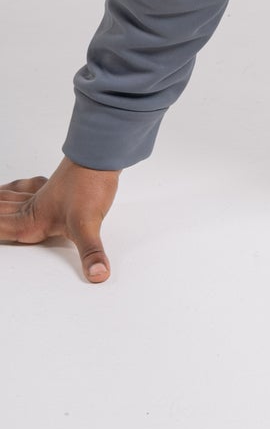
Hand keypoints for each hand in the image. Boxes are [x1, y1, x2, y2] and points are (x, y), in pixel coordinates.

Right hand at [0, 157, 119, 280]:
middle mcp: (32, 207)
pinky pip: (27, 188)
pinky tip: (19, 188)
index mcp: (32, 221)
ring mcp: (43, 194)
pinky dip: (17, 189)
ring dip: (0, 200)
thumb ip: (91, 253)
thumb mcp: (88, 225)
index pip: (1, 228)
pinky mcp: (54, 185)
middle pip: (1, 211)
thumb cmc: (89, 185)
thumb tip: (96, 275)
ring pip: (11, 198)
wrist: (101, 154)